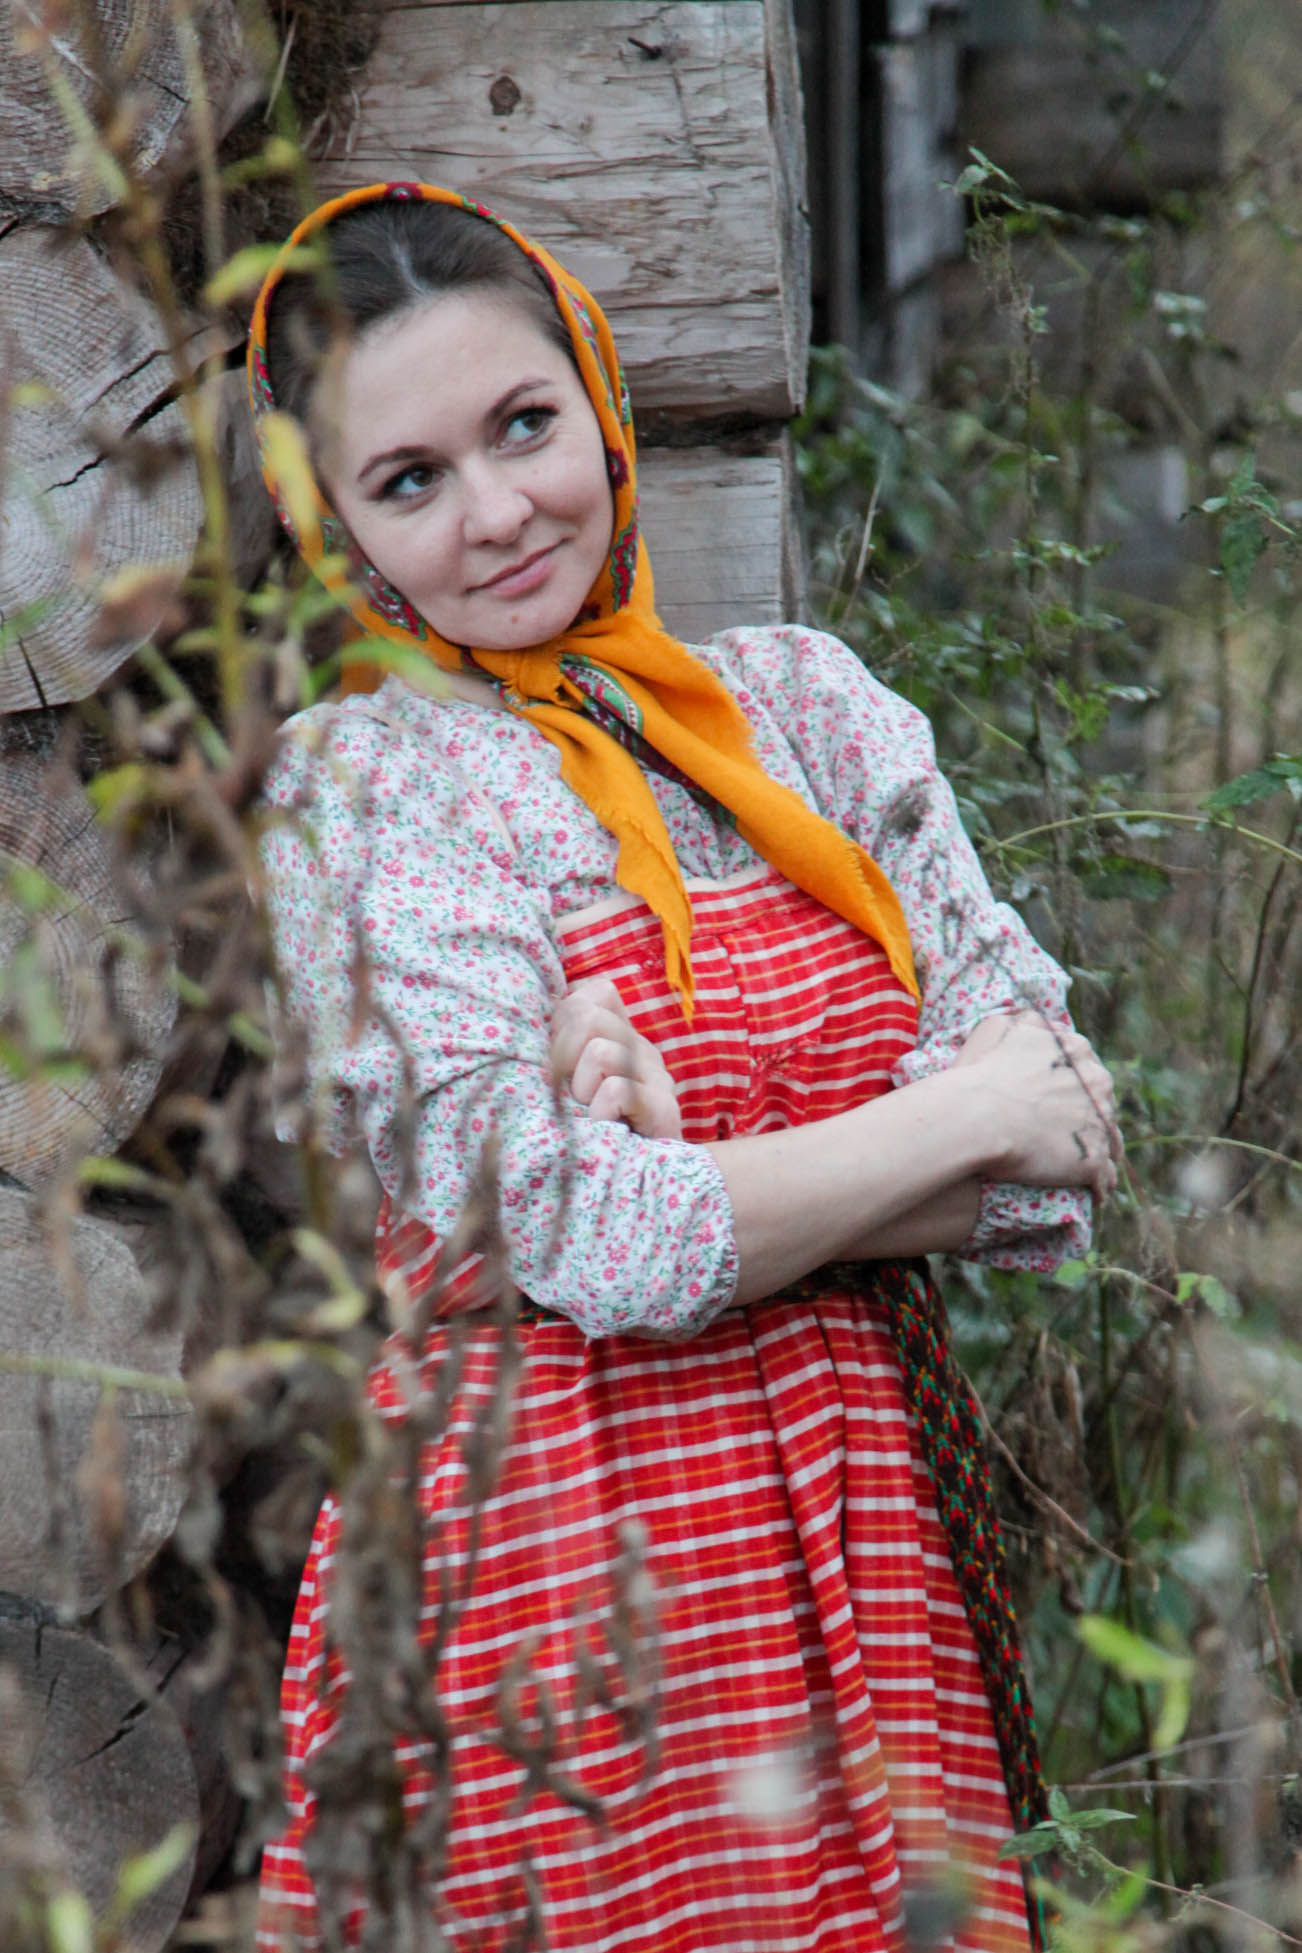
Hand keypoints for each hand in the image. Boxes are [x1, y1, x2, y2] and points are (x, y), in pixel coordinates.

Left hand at [549, 975, 682, 1140]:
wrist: (634, 1189)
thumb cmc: (589, 1135)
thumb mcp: (566, 1086)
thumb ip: (556, 1051)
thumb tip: (533, 1018)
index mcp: (622, 1038)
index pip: (596, 994)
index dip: (564, 1020)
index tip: (559, 1061)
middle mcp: (643, 1052)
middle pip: (588, 1016)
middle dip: (561, 1055)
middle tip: (568, 1094)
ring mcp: (657, 1080)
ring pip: (600, 1051)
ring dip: (579, 1089)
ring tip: (587, 1114)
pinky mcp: (665, 1112)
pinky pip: (616, 1091)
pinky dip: (598, 1114)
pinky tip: (602, 1130)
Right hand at [951, 1011, 1122, 1199]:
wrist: (977, 1116)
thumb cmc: (980, 1073)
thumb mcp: (1000, 1026)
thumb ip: (1025, 1021)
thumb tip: (1036, 1021)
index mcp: (1077, 1052)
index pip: (1087, 1070)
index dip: (1077, 1087)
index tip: (1065, 1100)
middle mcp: (1097, 1084)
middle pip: (1104, 1104)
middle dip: (1093, 1118)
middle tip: (1074, 1135)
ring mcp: (1098, 1122)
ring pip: (1111, 1142)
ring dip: (1102, 1153)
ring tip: (1089, 1169)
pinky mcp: (1093, 1160)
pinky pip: (1105, 1178)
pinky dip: (1100, 1187)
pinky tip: (1093, 1194)